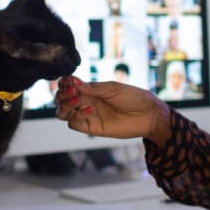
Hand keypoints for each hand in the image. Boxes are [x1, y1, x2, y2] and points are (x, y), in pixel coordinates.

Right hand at [54, 76, 169, 145]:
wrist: (147, 114)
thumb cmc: (133, 97)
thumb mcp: (112, 88)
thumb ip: (92, 87)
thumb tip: (73, 82)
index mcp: (90, 90)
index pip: (68, 86)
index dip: (64, 83)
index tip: (67, 80)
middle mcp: (86, 102)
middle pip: (61, 100)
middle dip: (61, 94)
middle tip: (71, 91)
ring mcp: (87, 115)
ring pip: (63, 113)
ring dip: (64, 105)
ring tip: (76, 100)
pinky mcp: (92, 128)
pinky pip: (74, 124)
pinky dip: (76, 116)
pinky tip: (89, 110)